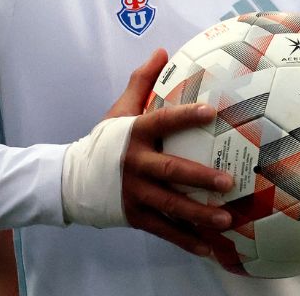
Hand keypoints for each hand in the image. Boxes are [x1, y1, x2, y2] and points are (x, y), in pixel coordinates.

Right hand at [105, 49, 233, 255]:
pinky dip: (186, 240)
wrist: (71, 179)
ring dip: (199, 214)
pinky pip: (164, 229)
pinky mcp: (135, 216)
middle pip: (170, 172)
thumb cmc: (105, 141)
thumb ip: (141, 81)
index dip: (185, 116)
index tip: (211, 112)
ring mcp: (134, 193)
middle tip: (227, 182)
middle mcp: (135, 165)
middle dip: (199, 177)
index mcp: (134, 134)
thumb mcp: (120, 110)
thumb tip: (162, 50)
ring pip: (170, 206)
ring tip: (226, 220)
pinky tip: (209, 249)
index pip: (162, 122)